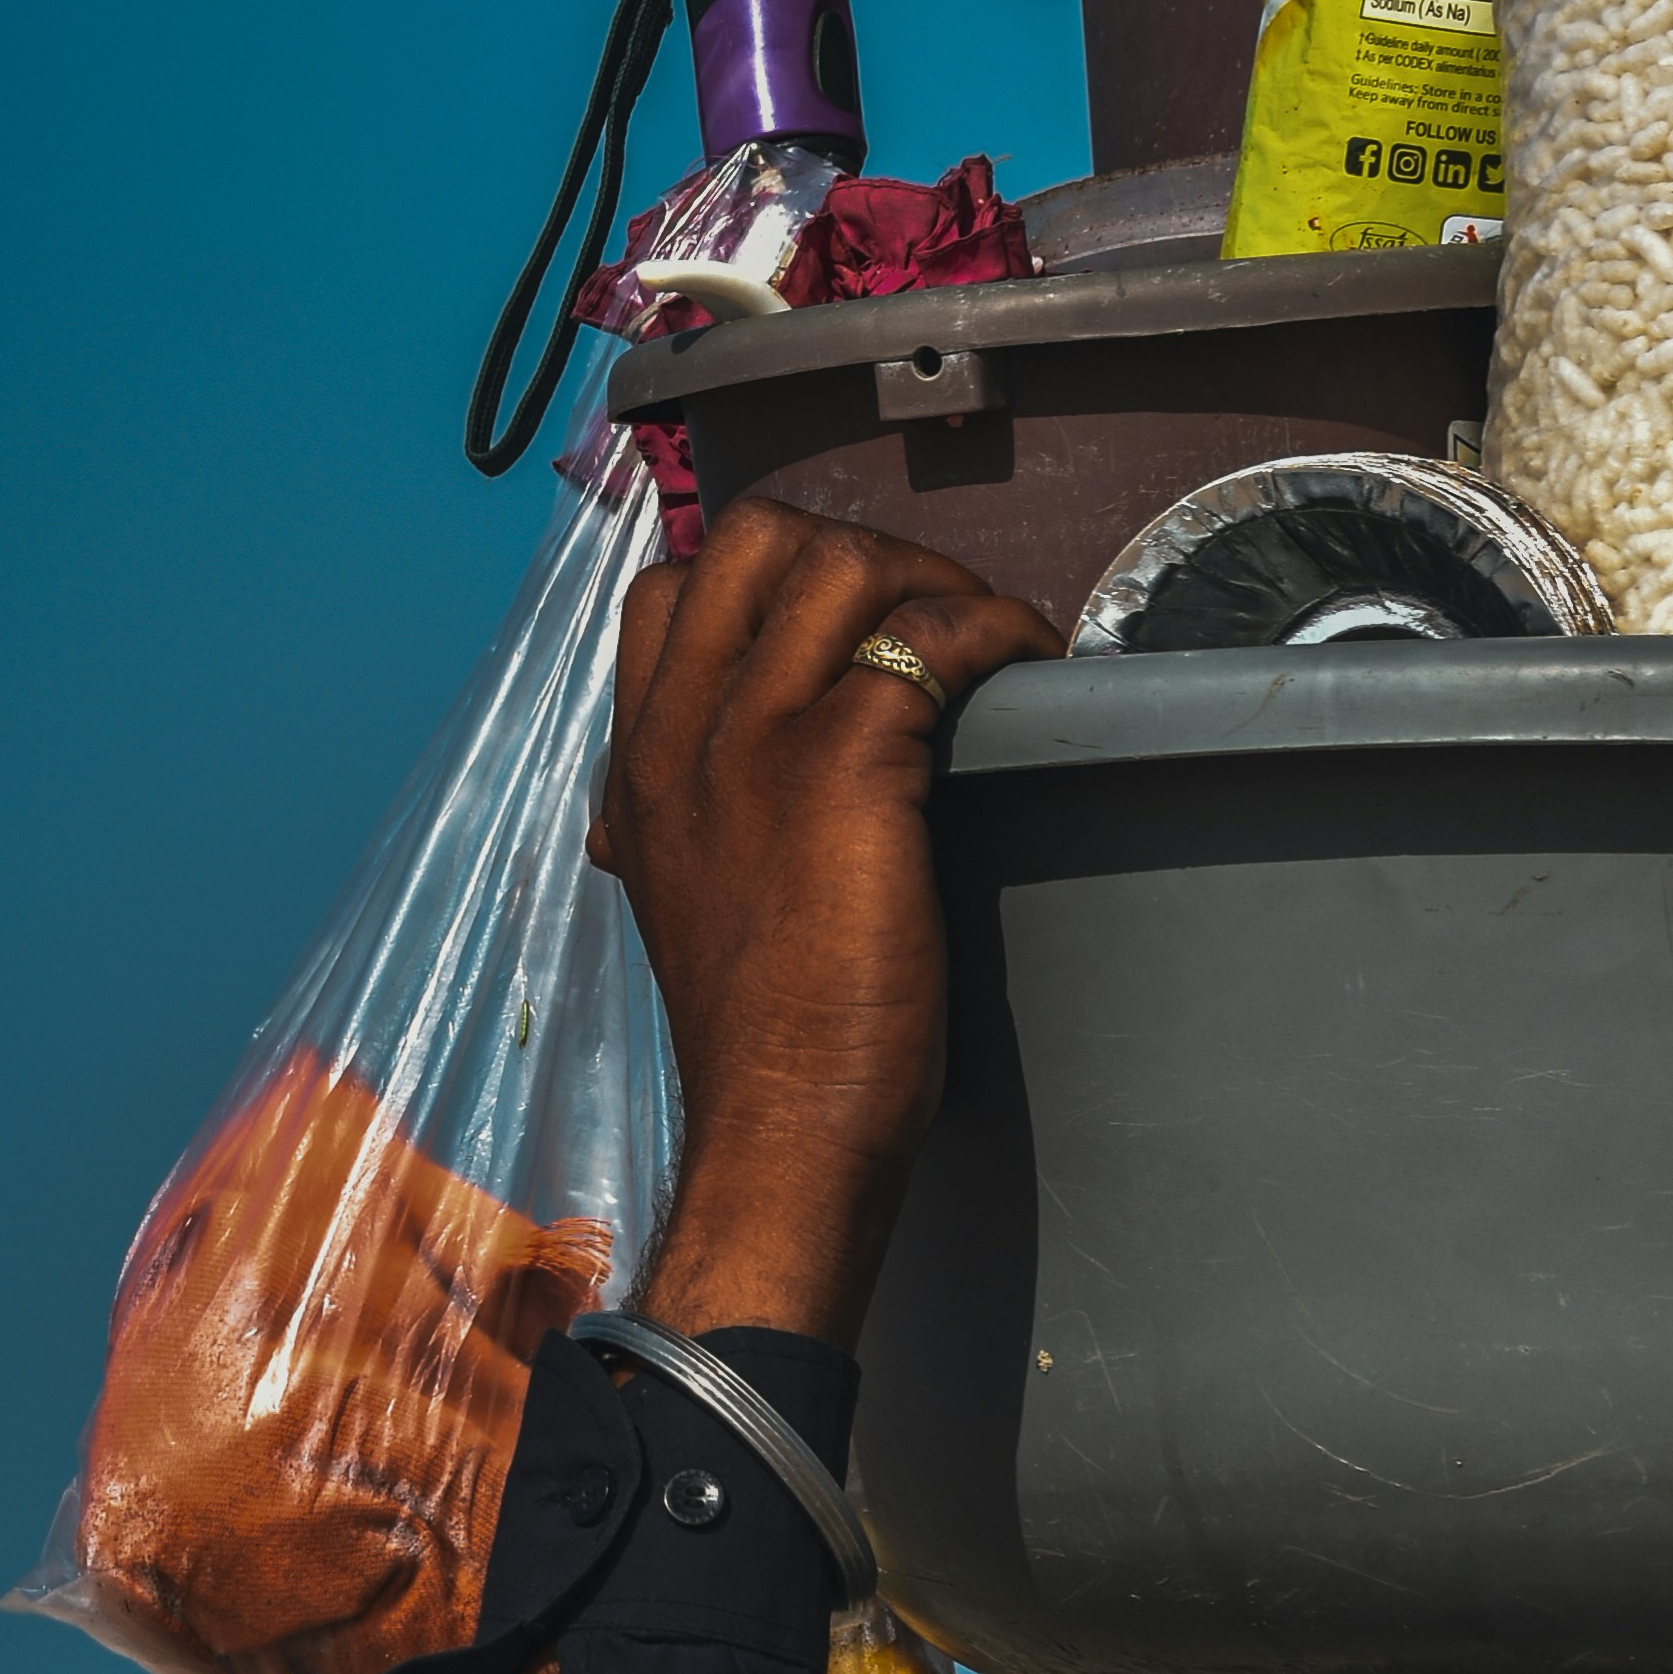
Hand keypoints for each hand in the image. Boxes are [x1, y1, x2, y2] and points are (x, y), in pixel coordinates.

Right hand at [589, 499, 1057, 1352]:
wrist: (776, 1132)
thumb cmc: (758, 1043)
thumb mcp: (682, 908)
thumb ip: (680, 832)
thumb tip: (679, 811)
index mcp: (641, 764)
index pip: (668, 591)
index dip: (768, 576)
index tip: (850, 622)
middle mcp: (683, 733)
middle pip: (756, 541)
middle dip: (863, 553)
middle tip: (935, 620)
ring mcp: (756, 742)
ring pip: (841, 564)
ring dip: (939, 583)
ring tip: (993, 643)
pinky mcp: (844, 770)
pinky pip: (929, 638)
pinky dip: (995, 633)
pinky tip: (1032, 670)